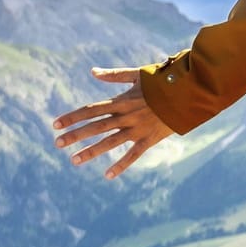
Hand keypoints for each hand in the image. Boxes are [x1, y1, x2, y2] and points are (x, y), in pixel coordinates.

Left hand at [52, 66, 173, 178]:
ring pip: (110, 142)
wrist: (190, 92)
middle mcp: (126, 116)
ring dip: (91, 151)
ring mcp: (138, 128)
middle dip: (75, 135)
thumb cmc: (164, 81)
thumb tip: (92, 72)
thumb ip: (114, 76)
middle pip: (96, 127)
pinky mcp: (150, 138)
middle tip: (57, 143)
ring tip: (74, 160)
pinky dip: (121, 165)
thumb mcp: (138, 75)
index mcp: (121, 100)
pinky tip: (108, 175)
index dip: (72, 117)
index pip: (90, 110)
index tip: (55, 124)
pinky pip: (134, 154)